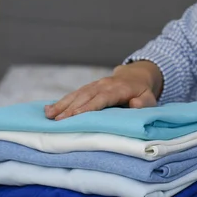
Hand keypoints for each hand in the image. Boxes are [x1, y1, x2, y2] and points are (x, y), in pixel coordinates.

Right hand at [44, 61, 162, 119]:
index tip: (74, 117)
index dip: (87, 107)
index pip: (100, 98)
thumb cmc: (142, 92)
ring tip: (47, 115)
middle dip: (69, 108)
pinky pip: (73, 95)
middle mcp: (103, 85)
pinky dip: (61, 102)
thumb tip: (135, 105)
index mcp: (117, 88)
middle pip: (84, 97)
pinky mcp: (87, 88)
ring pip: (75, 94)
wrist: (135, 76)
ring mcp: (94, 85)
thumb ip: (143, 103)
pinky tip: (48, 109)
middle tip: (56, 121)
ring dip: (61, 104)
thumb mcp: (149, 98)